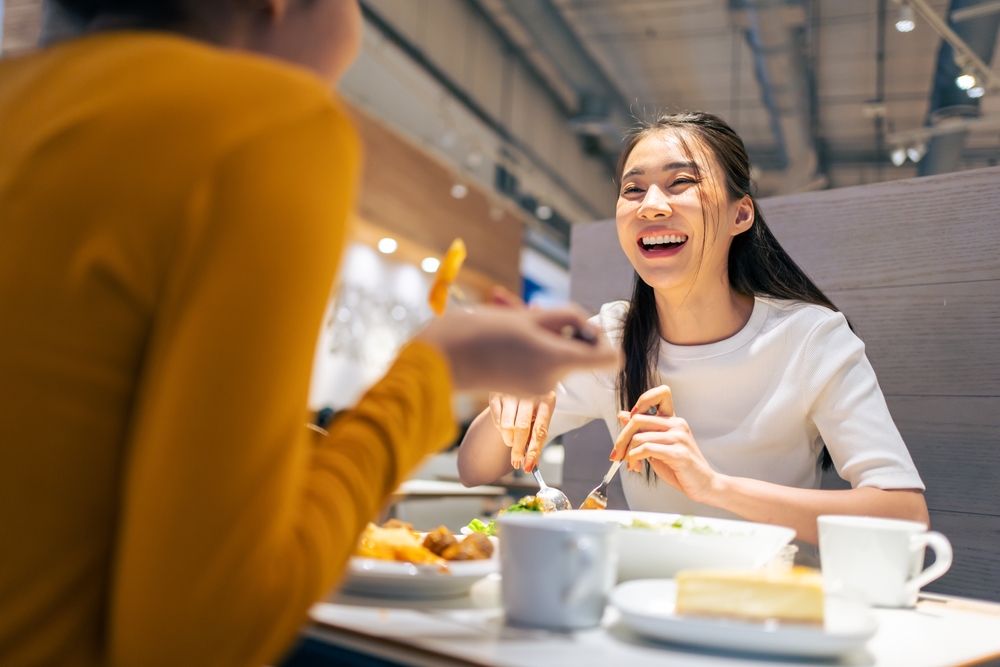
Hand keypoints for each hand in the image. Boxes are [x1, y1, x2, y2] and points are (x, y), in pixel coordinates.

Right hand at [415, 306, 617, 397]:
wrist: (440, 359)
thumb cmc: (481, 332)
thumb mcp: (528, 316)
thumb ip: (567, 319)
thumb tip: (587, 328)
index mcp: (558, 361)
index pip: (610, 358)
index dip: (600, 337)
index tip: (577, 324)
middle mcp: (553, 381)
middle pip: (579, 352)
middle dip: (562, 330)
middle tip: (530, 314)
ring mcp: (538, 388)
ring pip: (558, 355)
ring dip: (543, 336)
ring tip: (511, 322)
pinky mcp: (523, 390)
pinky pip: (541, 364)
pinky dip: (531, 348)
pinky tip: (504, 336)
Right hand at [488, 392, 554, 471]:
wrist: (522, 378)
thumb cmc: (534, 404)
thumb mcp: (541, 415)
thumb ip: (536, 436)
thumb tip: (532, 464)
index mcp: (547, 400)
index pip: (540, 431)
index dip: (534, 451)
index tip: (528, 466)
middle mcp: (529, 394)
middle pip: (522, 429)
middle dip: (518, 449)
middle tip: (516, 461)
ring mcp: (512, 392)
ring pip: (507, 426)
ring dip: (509, 439)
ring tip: (512, 440)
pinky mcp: (497, 393)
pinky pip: (496, 420)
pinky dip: (500, 428)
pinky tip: (505, 426)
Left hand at [610, 385, 718, 502]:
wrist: (703, 485)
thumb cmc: (679, 467)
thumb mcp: (656, 446)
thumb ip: (642, 431)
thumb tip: (622, 415)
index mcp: (673, 420)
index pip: (660, 394)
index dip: (641, 402)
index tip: (630, 421)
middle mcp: (677, 424)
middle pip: (638, 419)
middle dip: (621, 438)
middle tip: (617, 454)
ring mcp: (679, 437)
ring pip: (639, 437)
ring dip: (627, 453)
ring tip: (630, 464)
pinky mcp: (678, 452)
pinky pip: (646, 449)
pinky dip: (634, 458)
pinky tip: (636, 466)